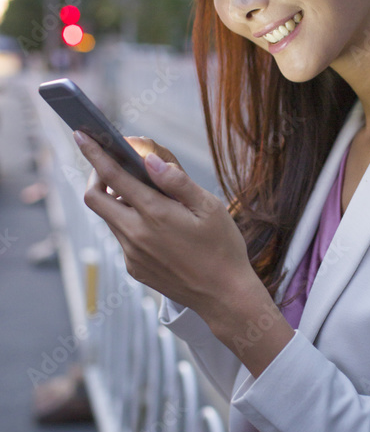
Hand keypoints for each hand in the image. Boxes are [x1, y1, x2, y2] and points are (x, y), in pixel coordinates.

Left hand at [76, 130, 253, 328]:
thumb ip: (176, 182)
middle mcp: (136, 235)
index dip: (95, 153)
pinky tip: (155, 223)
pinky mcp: (135, 268)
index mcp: (155, 214)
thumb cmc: (223, 248)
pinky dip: (130, 222)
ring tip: (144, 193)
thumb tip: (149, 160)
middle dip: (96, 176)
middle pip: (94, 198)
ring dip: (116, 200)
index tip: (82, 135)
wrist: (224, 296)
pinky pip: (122, 238)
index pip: (113, 176)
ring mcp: (132, 254)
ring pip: (109, 218)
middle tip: (114, 165)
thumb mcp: (209, 207)